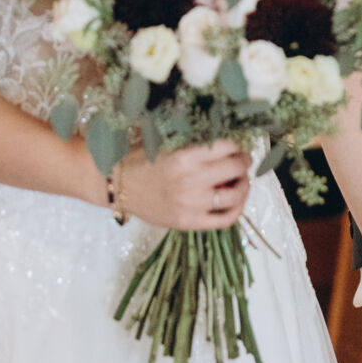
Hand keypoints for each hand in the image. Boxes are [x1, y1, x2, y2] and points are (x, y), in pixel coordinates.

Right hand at [114, 140, 250, 232]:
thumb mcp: (165, 142)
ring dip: (244, 185)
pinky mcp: (189, 222)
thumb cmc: (140, 160)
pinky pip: (225, 220)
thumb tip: (225, 139)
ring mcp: (191, 205)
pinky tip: (236, 201)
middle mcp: (191, 181)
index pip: (227, 147)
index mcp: (184, 157)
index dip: (237, 144)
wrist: (117, 186)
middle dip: (243, 161)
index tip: (237, 145)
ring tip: (241, 180)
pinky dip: (237, 209)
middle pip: (235, 168)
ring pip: (235, 195)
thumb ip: (193, 143)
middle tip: (242, 159)